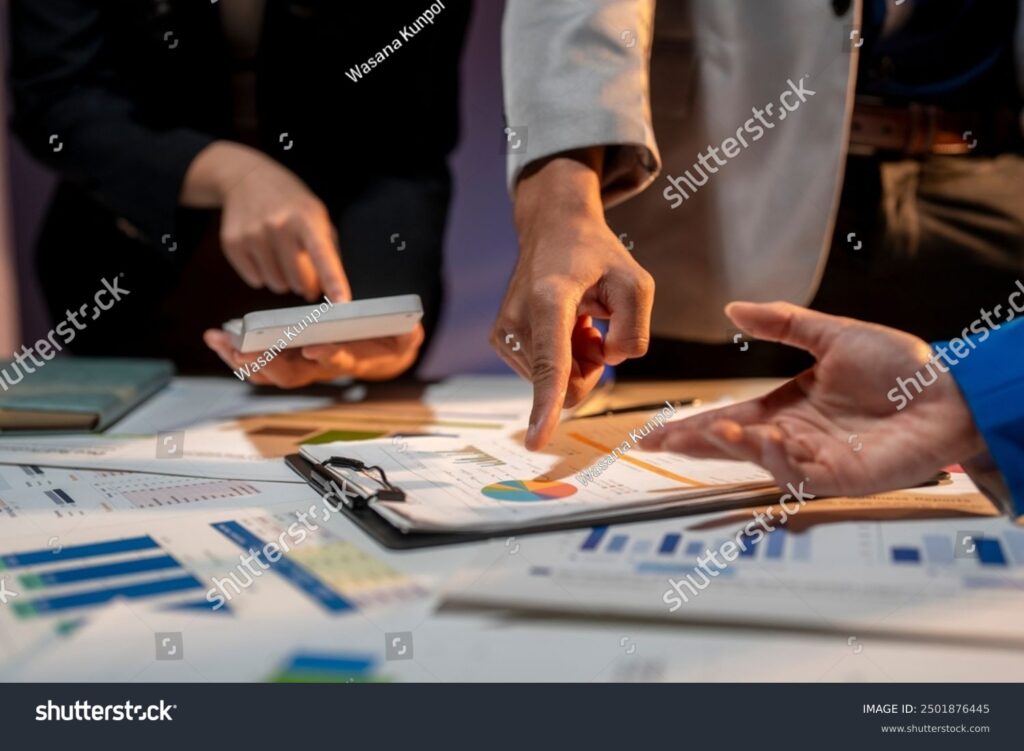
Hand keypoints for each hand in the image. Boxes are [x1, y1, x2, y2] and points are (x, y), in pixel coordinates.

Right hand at [182, 141, 350, 301]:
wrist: (248, 178)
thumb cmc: (291, 203)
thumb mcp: (317, 217)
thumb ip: (328, 254)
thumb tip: (324, 291)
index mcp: (306, 218)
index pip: (322, 254)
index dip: (333, 279)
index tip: (342, 301)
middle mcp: (278, 226)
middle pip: (298, 280)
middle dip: (305, 284)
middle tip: (304, 271)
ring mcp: (252, 234)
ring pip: (276, 284)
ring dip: (283, 279)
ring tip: (281, 256)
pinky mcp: (233, 243)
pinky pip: (255, 280)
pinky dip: (262, 274)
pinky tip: (263, 252)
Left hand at [203, 324, 423, 387]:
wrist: (382, 352)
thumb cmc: (391, 339)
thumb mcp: (406, 336)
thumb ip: (406, 333)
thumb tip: (410, 328)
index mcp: (350, 358)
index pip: (338, 360)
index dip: (327, 356)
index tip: (314, 348)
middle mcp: (322, 367)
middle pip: (293, 373)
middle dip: (267, 363)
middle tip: (243, 351)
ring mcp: (303, 364)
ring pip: (270, 371)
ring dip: (243, 359)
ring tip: (219, 342)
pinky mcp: (289, 357)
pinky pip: (261, 361)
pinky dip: (237, 352)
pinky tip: (219, 340)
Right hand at [492, 150, 654, 450]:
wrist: (552, 231)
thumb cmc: (595, 256)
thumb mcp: (636, 282)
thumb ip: (634, 330)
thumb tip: (608, 361)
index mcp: (550, 299)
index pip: (551, 363)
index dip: (546, 404)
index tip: (536, 441)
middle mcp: (517, 317)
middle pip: (568, 383)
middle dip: (591, 365)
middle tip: (592, 324)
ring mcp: (504, 332)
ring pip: (557, 382)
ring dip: (577, 358)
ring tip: (575, 319)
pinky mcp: (501, 341)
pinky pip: (545, 375)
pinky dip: (563, 357)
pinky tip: (562, 324)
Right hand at [642, 302, 985, 495]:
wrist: (949, 389)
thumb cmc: (899, 365)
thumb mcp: (833, 334)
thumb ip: (782, 323)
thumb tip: (732, 309)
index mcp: (787, 407)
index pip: (728, 417)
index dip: (692, 425)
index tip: (655, 431)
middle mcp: (795, 437)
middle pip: (733, 444)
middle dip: (696, 445)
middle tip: (660, 442)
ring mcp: (816, 460)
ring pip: (760, 461)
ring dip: (734, 448)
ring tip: (715, 431)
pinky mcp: (841, 478)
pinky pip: (799, 474)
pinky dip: (777, 459)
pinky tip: (766, 438)